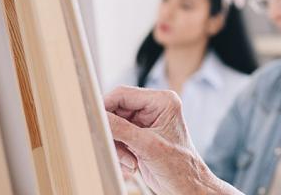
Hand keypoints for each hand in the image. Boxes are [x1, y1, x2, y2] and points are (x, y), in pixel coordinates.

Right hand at [103, 86, 238, 194]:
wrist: (186, 187)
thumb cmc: (179, 167)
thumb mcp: (147, 146)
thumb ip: (121, 129)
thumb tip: (99, 117)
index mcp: (162, 101)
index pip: (123, 94)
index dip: (105, 107)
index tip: (94, 121)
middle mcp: (154, 108)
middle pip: (116, 111)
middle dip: (113, 133)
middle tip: (113, 148)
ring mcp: (146, 122)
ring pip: (114, 126)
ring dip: (117, 146)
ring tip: (129, 161)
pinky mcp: (139, 136)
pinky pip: (117, 138)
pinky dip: (119, 152)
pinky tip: (131, 164)